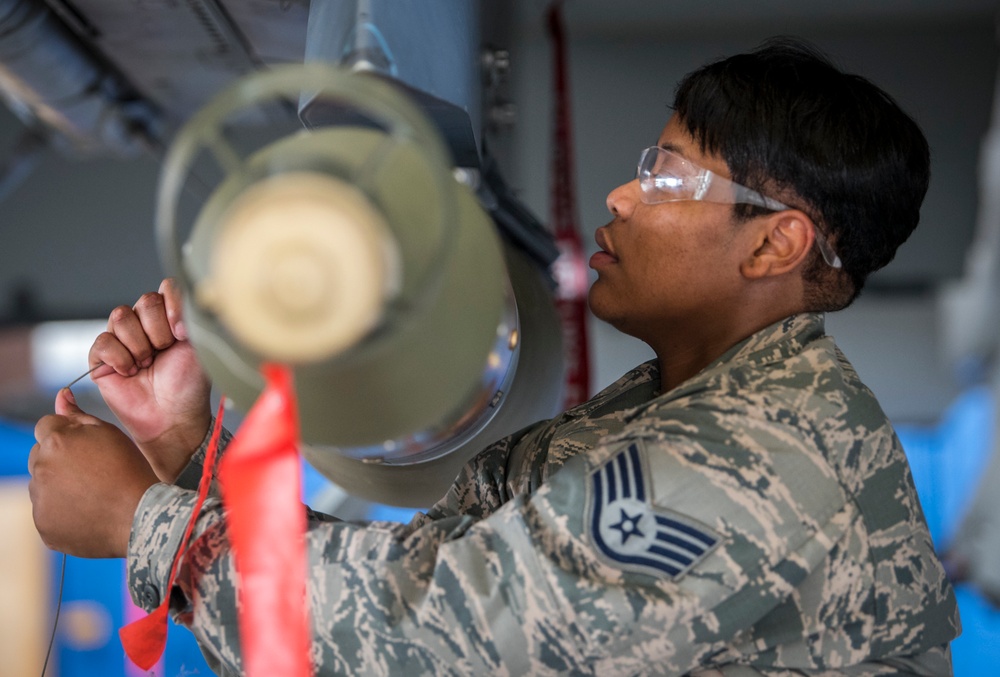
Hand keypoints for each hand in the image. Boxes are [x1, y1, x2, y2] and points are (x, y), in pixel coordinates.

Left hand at [29, 389, 158, 557]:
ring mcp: (40, 499)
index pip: (45, 426)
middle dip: (58, 458)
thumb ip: (78, 415)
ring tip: (92, 493)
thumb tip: (61, 395)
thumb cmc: (129, 470)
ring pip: (42, 484)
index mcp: (56, 441)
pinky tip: (88, 510)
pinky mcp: (43, 525)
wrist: (139, 516)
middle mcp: (41, 468)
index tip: (86, 447)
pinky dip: (62, 511)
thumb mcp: (109, 433)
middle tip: (92, 471)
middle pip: (39, 455)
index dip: (66, 433)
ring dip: (59, 484)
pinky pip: (47, 512)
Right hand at [90, 278, 211, 481]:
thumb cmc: (189, 386)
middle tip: (164, 352)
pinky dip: (120, 358)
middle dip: (158, 330)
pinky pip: (103, 341)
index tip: (182, 333)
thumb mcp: (200, 347)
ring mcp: (122, 339)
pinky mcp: (101, 357)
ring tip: (147, 364)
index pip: (166, 288)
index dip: (173, 306)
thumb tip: (178, 293)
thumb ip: (191, 316)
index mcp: (171, 318)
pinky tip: (131, 372)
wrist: (173, 417)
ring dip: (139, 345)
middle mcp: (146, 324)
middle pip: (144, 301)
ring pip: (121, 316)